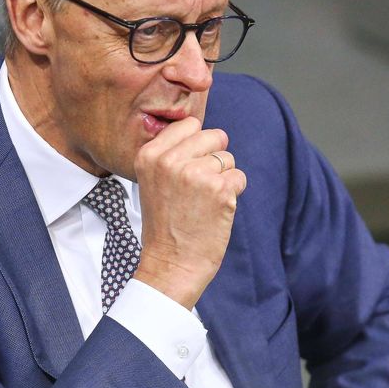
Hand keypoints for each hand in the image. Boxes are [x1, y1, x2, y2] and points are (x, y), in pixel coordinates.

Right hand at [132, 117, 246, 308]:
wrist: (171, 264)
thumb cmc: (166, 223)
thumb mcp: (152, 180)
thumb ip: (171, 152)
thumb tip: (199, 128)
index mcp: (149, 155)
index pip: (189, 124)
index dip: (197, 144)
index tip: (188, 167)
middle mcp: (170, 160)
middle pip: (213, 136)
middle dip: (214, 158)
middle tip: (199, 187)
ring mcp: (195, 174)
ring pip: (228, 158)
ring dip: (223, 178)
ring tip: (203, 201)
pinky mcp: (219, 189)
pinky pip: (239, 176)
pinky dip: (233, 193)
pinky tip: (215, 210)